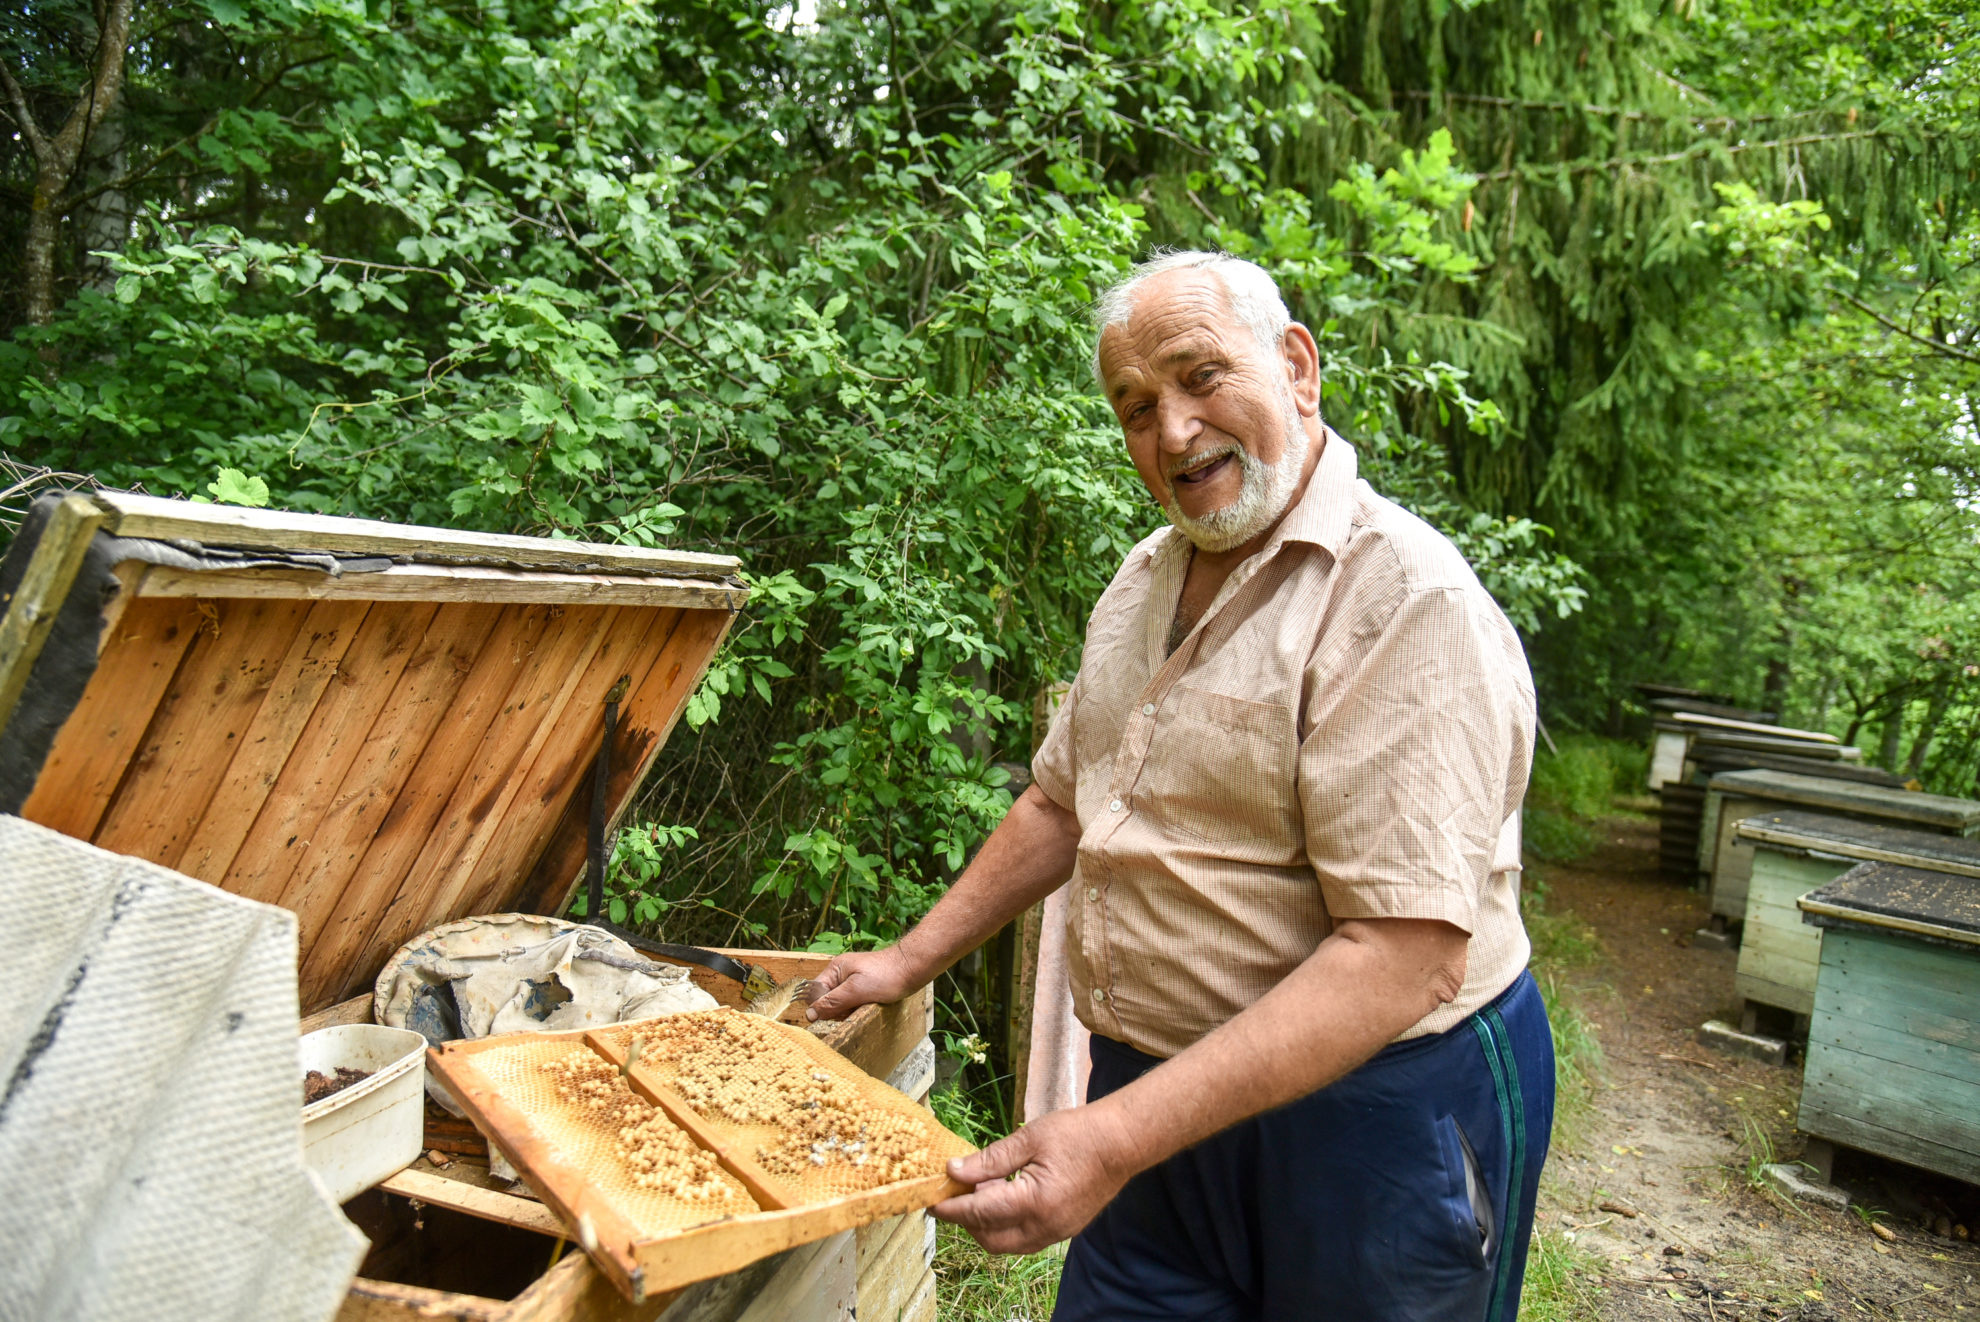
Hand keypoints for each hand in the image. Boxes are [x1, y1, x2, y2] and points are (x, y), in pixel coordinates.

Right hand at [805, 945, 920, 1021]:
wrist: (914, 968)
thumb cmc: (887, 976)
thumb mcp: (855, 991)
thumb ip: (832, 1002)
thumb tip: (810, 1014)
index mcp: (835, 970)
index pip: (815, 993)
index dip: (820, 1008)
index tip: (828, 1021)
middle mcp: (841, 975)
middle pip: (827, 1000)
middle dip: (836, 1012)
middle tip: (851, 1014)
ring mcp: (853, 982)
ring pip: (841, 1004)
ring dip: (848, 1012)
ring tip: (863, 1010)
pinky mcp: (864, 989)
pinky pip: (853, 1004)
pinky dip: (858, 1010)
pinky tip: (868, 1010)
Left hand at [931, 1104, 1137, 1254]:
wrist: (1122, 1142)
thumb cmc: (1078, 1134)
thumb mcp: (1029, 1139)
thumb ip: (989, 1160)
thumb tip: (955, 1171)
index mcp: (1035, 1203)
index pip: (980, 1213)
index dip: (952, 1208)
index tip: (931, 1200)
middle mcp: (1045, 1226)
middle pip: (991, 1239)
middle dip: (966, 1222)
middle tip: (953, 1195)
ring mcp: (1057, 1232)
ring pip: (1008, 1243)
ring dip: (986, 1224)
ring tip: (980, 1189)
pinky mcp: (1064, 1229)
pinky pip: (1025, 1238)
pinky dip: (1006, 1223)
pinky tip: (1004, 1194)